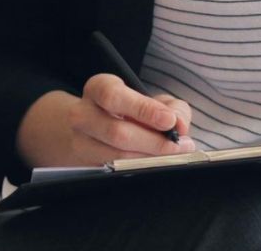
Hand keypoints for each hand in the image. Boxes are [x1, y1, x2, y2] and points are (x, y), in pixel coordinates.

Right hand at [19, 75, 195, 167]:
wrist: (95, 127)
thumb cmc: (130, 111)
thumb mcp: (152, 101)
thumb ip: (171, 108)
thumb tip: (179, 126)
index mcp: (97, 89)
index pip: (114, 97)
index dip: (143, 110)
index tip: (169, 120)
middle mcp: (81, 115)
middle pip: (117, 132)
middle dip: (154, 142)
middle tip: (180, 146)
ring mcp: (80, 143)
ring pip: (117, 157)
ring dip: (150, 159)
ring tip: (174, 156)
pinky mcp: (85, 166)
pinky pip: (115, 172)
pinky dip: (141, 170)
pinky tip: (156, 166)